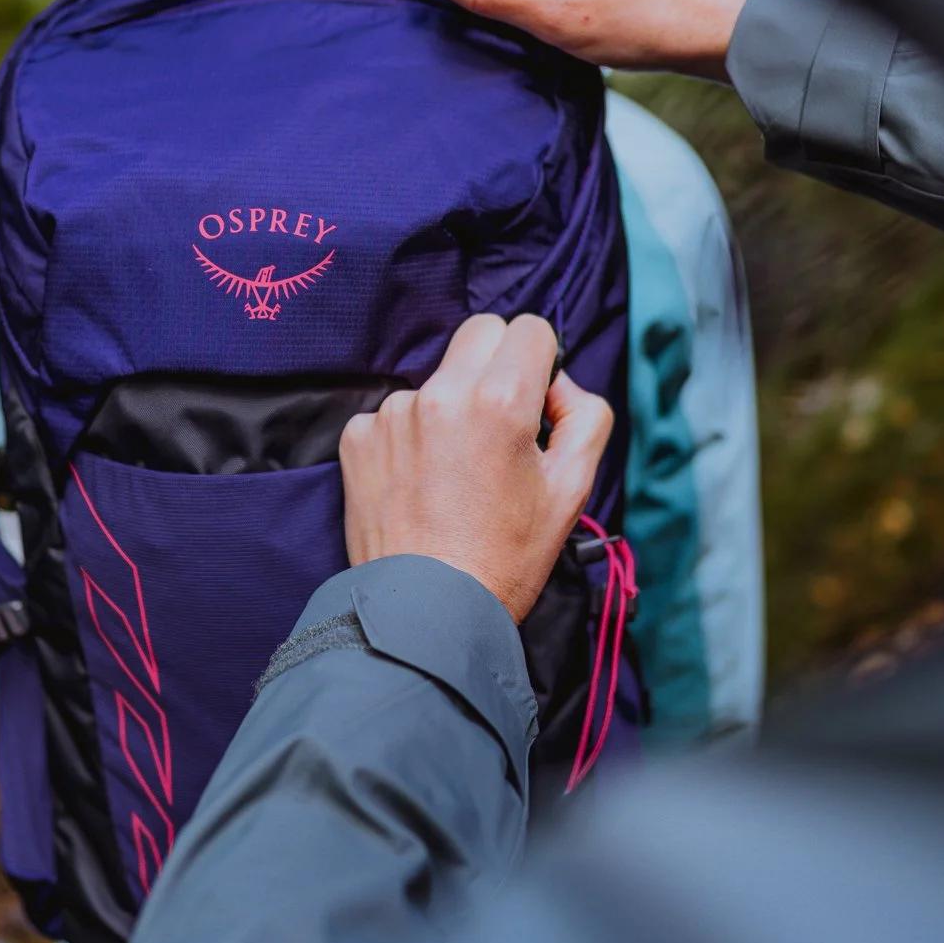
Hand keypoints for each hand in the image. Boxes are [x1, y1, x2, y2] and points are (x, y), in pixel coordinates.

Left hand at [339, 314, 613, 621]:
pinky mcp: (358, 438)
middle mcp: (441, 394)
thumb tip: (558, 386)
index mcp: (501, 400)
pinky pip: (396, 413)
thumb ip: (585, 417)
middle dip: (498, 363)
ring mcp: (393, 414)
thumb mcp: (573, 489)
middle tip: (501, 422)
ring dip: (451, 406)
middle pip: (480, 333)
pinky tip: (422, 482)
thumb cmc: (506, 557)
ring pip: (437, 378)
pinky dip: (412, 437)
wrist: (429, 613)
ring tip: (456, 472)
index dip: (542, 363)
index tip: (537, 403)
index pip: (530, 329)